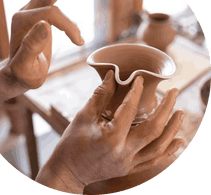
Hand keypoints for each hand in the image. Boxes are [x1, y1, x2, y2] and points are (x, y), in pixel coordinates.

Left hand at [7, 0, 96, 88]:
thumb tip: (45, 24)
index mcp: (22, 22)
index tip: (80, 42)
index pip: (51, 14)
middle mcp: (25, 11)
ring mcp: (32, 10)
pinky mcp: (39, 13)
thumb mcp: (26, 67)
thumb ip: (31, 47)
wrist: (18, 73)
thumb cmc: (23, 73)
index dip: (69, 26)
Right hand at [36, 70, 184, 193]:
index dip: (135, 91)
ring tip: (181, 112)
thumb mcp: (83, 117)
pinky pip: (154, 160)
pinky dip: (168, 149)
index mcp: (110, 138)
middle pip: (153, 129)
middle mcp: (123, 152)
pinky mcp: (129, 168)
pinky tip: (178, 139)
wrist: (67, 172)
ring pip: (159, 146)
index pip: (129, 110)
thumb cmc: (71, 144)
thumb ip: (100, 96)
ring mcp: (129, 163)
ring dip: (172, 128)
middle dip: (166, 108)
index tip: (139, 79)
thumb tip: (112, 76)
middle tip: (174, 91)